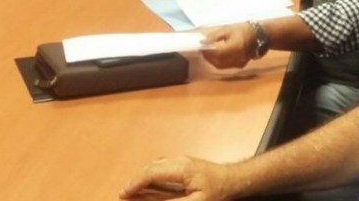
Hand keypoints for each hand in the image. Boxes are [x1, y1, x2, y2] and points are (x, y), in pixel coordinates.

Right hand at [120, 156, 237, 200]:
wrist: (234, 179)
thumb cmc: (218, 191)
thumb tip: (152, 200)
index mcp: (180, 168)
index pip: (151, 173)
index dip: (135, 183)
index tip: (124, 194)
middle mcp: (178, 161)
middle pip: (150, 167)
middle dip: (135, 180)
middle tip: (124, 193)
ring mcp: (181, 160)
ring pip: (155, 165)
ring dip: (142, 176)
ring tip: (133, 189)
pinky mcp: (184, 164)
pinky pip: (162, 166)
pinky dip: (151, 174)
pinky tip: (149, 183)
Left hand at [199, 24, 254, 69]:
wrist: (259, 36)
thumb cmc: (242, 30)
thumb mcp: (227, 30)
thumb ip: (214, 37)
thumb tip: (202, 42)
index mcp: (235, 47)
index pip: (217, 53)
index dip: (207, 52)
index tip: (200, 48)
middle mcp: (237, 57)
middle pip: (218, 62)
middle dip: (208, 57)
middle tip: (202, 51)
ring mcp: (240, 63)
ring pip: (221, 66)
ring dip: (212, 61)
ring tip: (207, 54)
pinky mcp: (241, 65)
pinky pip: (226, 67)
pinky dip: (219, 63)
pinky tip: (216, 57)